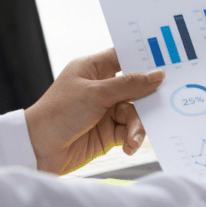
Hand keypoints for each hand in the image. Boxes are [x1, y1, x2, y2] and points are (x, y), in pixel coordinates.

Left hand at [24, 49, 163, 174]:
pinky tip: (129, 147)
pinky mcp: (109, 132)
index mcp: (93, 69)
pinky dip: (133, 139)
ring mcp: (106, 110)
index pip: (123, 56)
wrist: (38, 150)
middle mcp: (101, 88)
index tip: (167, 62)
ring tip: (134, 138)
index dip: (144, 58)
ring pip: (136, 113)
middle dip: (148, 98)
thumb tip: (158, 75)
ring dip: (138, 126)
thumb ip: (129, 85)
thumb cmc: (58, 113)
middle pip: (136, 87)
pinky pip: (130, 131)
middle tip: (164, 103)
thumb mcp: (96, 94)